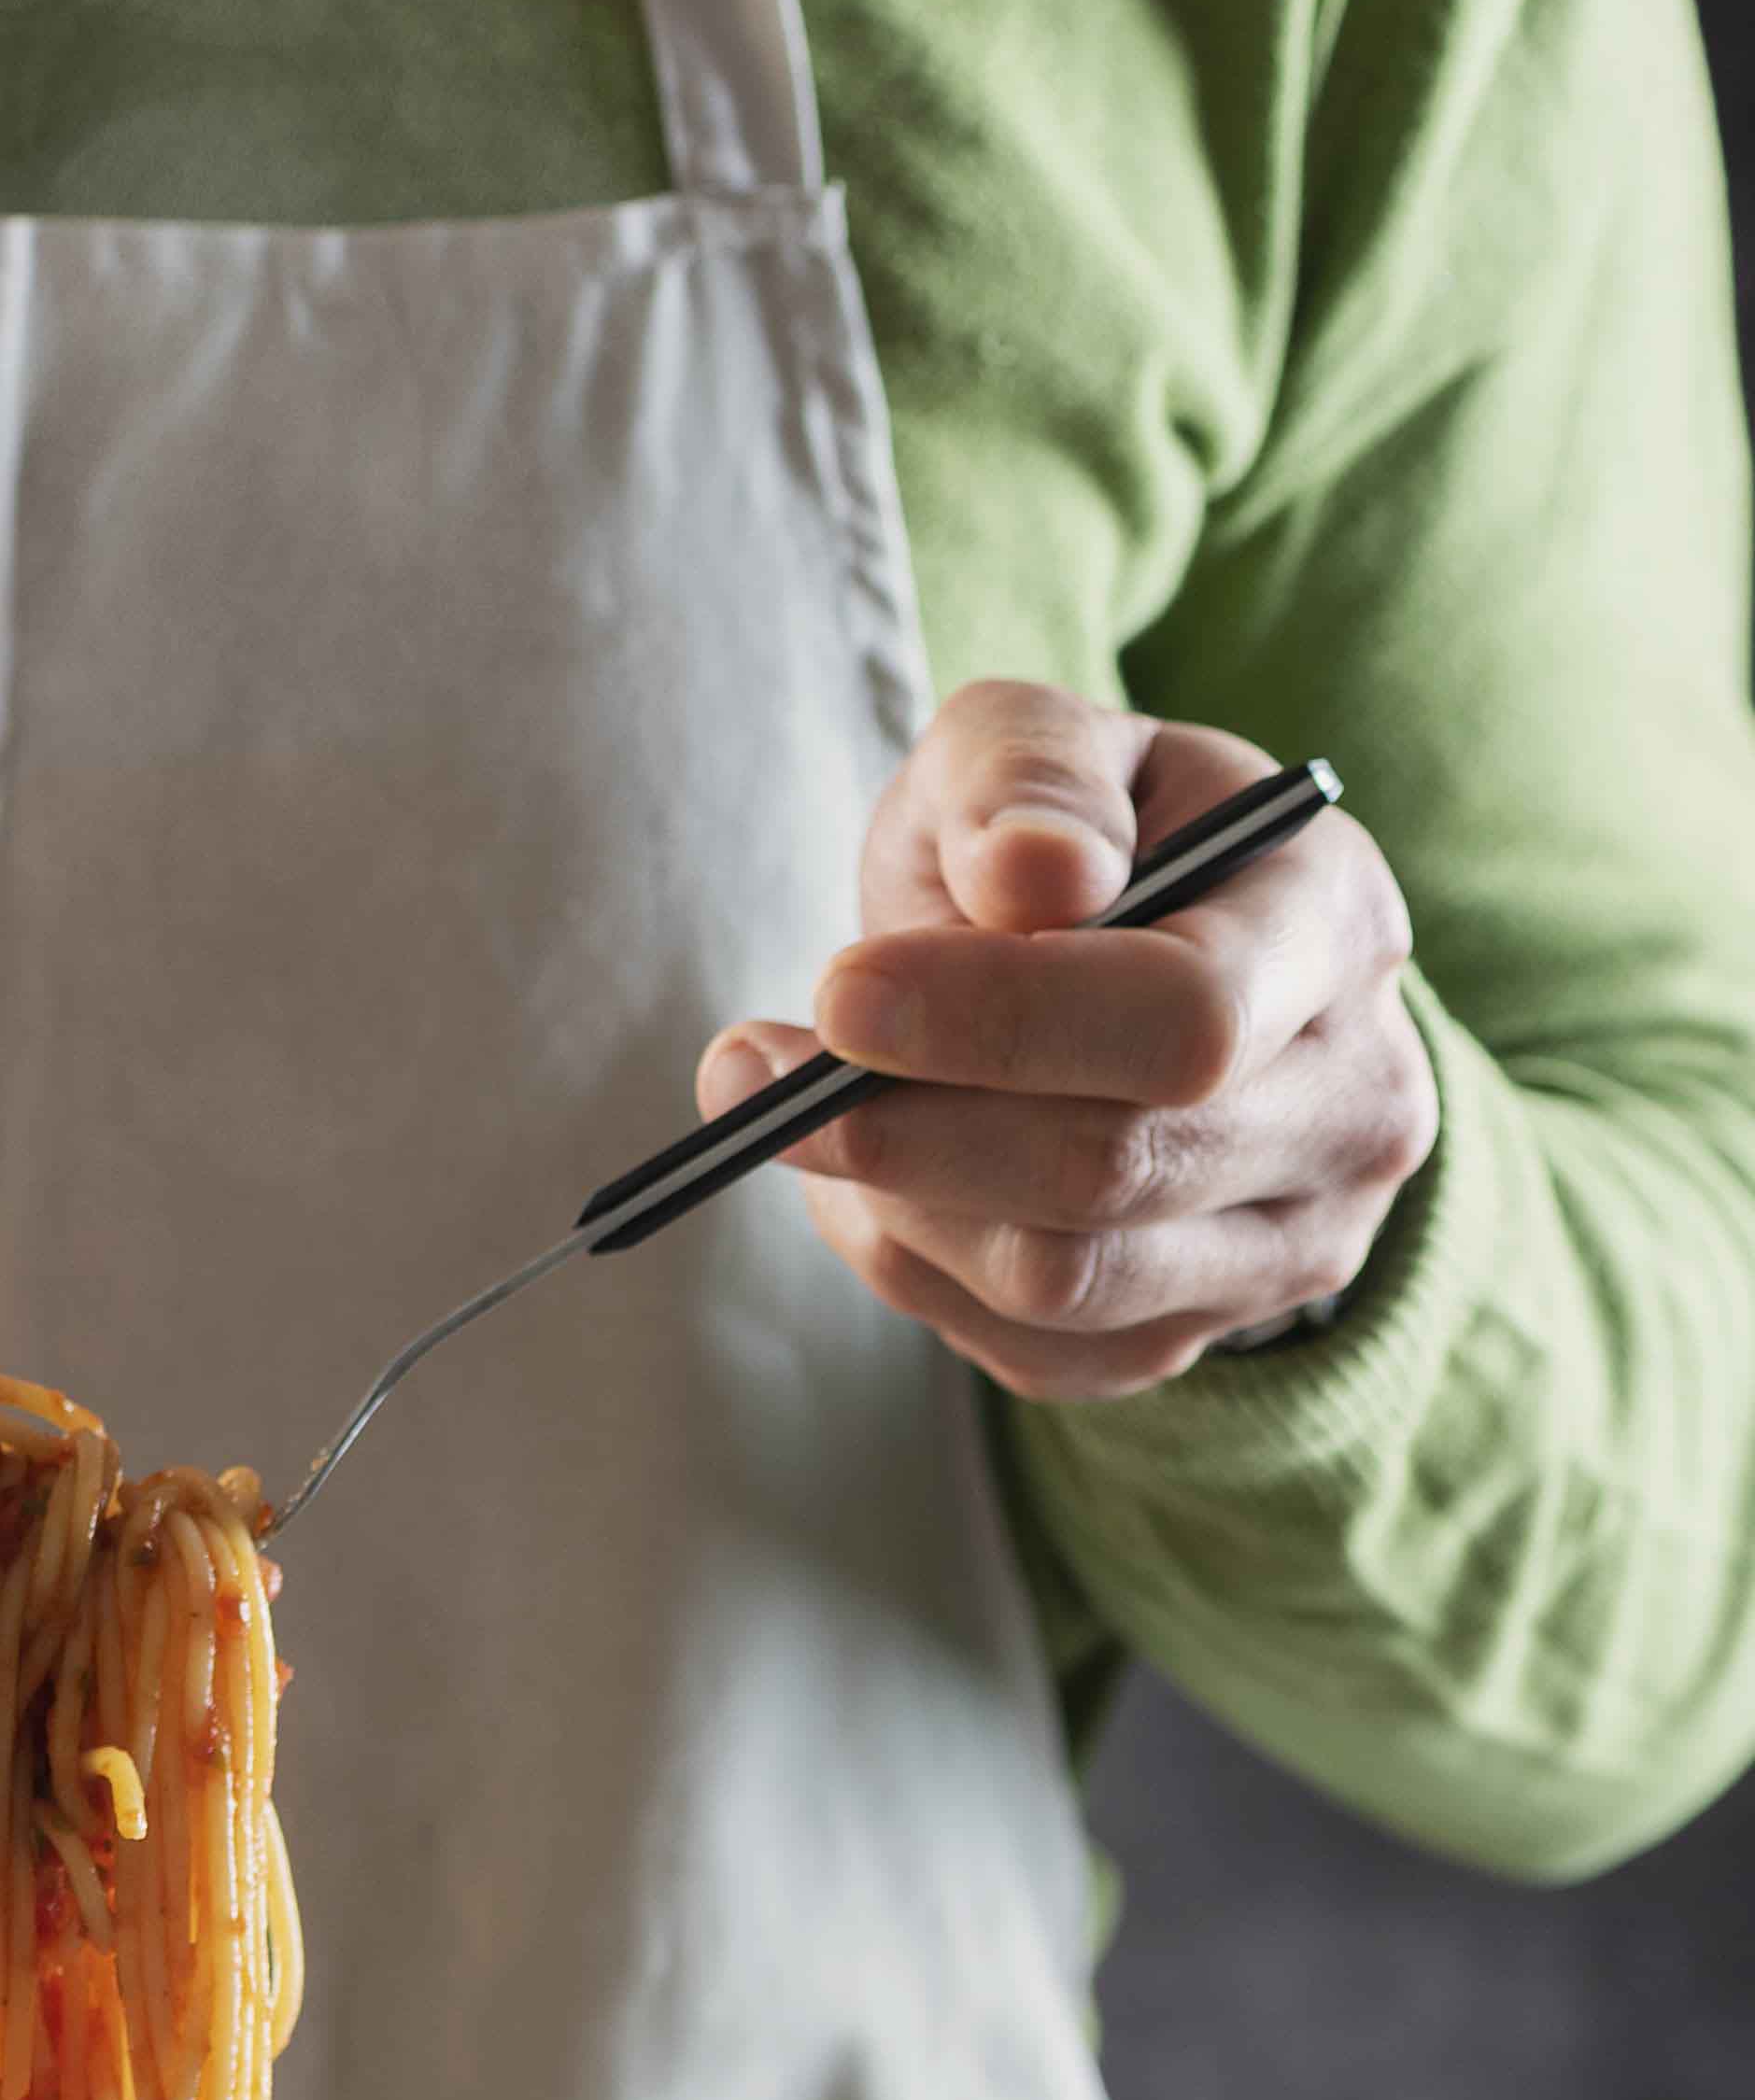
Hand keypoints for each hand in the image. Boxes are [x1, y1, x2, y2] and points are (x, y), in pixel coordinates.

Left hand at [695, 685, 1435, 1400]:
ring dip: (893, 1204)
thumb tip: (1033, 875)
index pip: (1185, 1016)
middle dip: (902, 1128)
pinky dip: (918, 1267)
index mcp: (1336, 924)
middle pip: (1111, 1169)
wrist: (1131, 969)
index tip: (836, 994)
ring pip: (1060, 1280)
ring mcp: (1291, 1243)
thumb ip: (1029, 776)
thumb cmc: (1075, 841)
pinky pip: (1030, 1349)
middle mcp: (1354, 1101)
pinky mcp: (1195, 1337)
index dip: (998, 1020)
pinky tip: (881, 1182)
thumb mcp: (1038, 749)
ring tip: (801, 1114)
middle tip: (745, 1077)